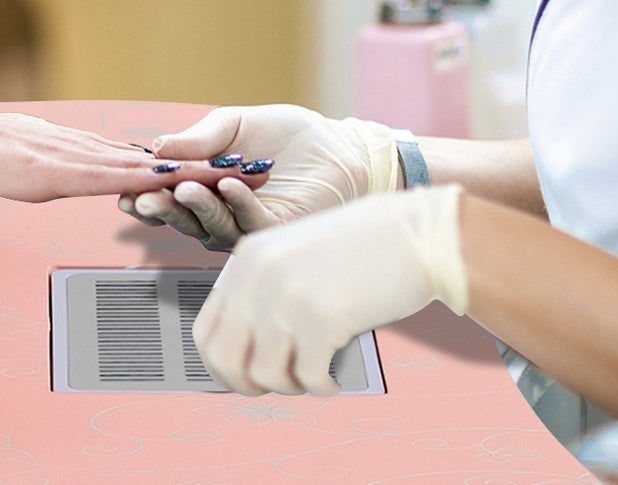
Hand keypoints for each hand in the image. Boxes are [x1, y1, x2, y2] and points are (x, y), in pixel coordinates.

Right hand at [0, 92, 274, 203]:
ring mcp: (81, 159)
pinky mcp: (66, 170)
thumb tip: (89, 178)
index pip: (150, 158)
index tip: (225, 166)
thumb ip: (70, 170)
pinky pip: (114, 175)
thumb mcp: (41, 165)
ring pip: (146, 166)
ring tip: (229, 175)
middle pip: (161, 159)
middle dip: (206, 166)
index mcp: (89, 151)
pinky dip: (147, 179)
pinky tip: (171, 180)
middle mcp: (93, 151)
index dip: (189, 163)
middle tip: (250, 168)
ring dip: (188, 173)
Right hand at [118, 104, 400, 249]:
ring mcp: (248, 227)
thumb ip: (199, 137)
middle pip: (184, 218)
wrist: (337, 146)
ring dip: (196, 207)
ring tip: (183, 186)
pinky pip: (251, 222)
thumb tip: (157, 147)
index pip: (168, 196)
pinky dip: (237, 203)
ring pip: (212, 226)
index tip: (126, 188)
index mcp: (206, 189)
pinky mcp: (277, 231)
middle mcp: (222, 214)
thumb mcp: (235, 124)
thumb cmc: (287, 136)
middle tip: (145, 198)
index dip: (145, 194)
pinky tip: (228, 185)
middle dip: (162, 208)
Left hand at [192, 185, 466, 395]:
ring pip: (264, 375)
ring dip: (291, 385)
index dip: (220, 365)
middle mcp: (258, 276)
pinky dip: (322, 386)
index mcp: (247, 257)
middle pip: (224, 359)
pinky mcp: (322, 319)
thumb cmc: (359, 250)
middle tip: (281, 383)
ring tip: (315, 372)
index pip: (205, 330)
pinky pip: (309, 378)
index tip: (243, 377)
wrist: (412, 232)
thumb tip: (245, 358)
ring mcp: (288, 297)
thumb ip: (263, 294)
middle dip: (247, 384)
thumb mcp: (294, 257)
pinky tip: (335, 375)